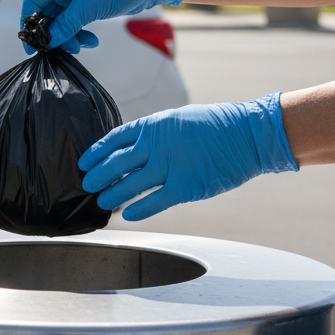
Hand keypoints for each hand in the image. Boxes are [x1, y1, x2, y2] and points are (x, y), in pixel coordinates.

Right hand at [20, 0, 186, 53]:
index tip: (32, 45)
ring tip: (82, 46)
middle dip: (54, 34)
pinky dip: (79, 34)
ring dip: (68, 37)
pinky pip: (73, 23)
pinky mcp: (85, 5)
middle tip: (60, 50)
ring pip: (60, 22)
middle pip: (46, 15)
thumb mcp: (89, 8)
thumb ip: (65, 26)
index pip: (33, 1)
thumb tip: (48, 42)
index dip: (29, 23)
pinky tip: (91, 41)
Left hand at [78, 93, 297, 220]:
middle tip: (88, 185)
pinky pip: (154, 202)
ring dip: (112, 195)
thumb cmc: (216, 126)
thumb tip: (132, 148)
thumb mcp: (178, 119)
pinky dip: (138, 210)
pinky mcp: (185, 186)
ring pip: (129, 185)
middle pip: (115, 164)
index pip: (114, 139)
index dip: (96, 152)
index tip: (84, 163)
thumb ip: (154, 134)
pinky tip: (128, 214)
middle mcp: (157, 145)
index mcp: (154, 125)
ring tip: (102, 201)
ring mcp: (170, 166)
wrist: (250, 134)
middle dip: (97, 176)